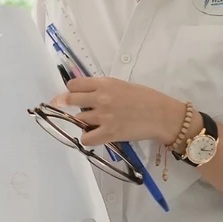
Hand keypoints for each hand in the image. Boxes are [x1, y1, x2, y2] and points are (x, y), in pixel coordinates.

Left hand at [52, 77, 184, 147]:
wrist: (162, 115)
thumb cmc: (146, 98)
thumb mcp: (122, 85)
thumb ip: (103, 88)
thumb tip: (87, 94)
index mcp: (105, 83)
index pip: (74, 84)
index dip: (71, 89)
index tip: (72, 93)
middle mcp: (100, 98)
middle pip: (70, 100)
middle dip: (63, 103)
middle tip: (60, 106)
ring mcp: (103, 116)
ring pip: (77, 119)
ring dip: (81, 121)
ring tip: (91, 122)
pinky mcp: (109, 133)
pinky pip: (86, 138)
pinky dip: (87, 138)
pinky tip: (93, 135)